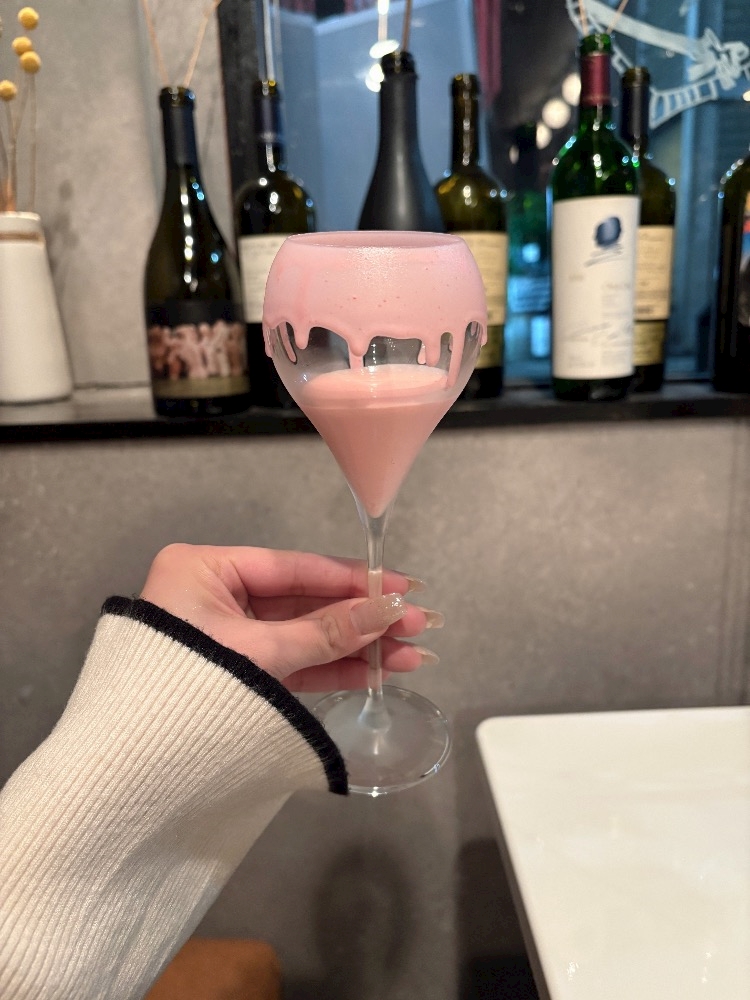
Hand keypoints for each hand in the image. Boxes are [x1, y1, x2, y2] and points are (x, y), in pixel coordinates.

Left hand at [140, 544, 441, 691]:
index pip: (292, 567)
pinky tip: (378, 671)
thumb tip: (391, 610)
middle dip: (362, 618)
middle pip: (304, 602)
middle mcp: (215, 597)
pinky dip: (333, 668)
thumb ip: (328, 632)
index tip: (401, 586)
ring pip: (304, 636)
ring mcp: (228, 638)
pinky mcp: (238, 676)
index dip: (350, 578)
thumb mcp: (262, 653)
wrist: (129, 768)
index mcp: (204, 570)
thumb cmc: (187, 687)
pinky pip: (293, 663)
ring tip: (412, 655)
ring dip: (357, 646)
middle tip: (418, 624)